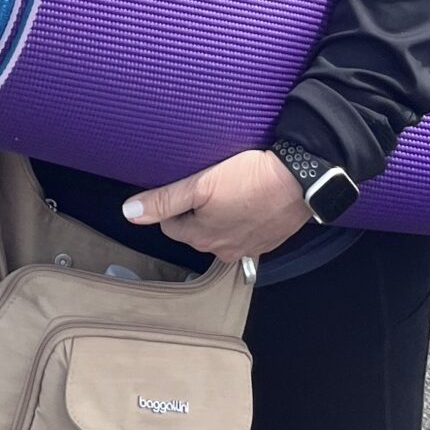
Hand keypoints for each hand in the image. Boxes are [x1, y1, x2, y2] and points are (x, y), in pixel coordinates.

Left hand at [120, 149, 310, 260]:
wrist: (300, 180)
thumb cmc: (249, 179)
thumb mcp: (200, 184)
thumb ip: (165, 200)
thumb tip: (129, 213)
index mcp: (203, 239)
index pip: (171, 226)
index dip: (172, 205)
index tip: (183, 186)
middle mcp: (225, 250)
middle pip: (196, 231)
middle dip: (195, 211)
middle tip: (206, 185)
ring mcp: (250, 247)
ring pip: (221, 232)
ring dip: (219, 215)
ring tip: (227, 190)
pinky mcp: (269, 240)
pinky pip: (245, 231)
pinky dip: (242, 218)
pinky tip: (248, 199)